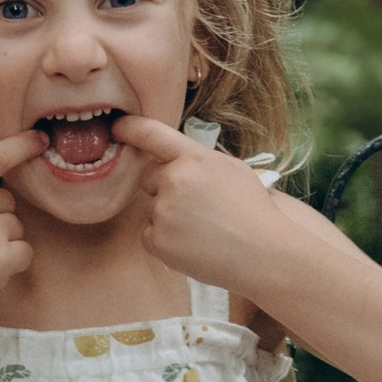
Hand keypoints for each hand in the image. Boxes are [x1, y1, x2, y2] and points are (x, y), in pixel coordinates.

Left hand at [117, 116, 269, 291]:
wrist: (264, 254)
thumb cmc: (253, 212)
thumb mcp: (230, 170)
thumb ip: (198, 160)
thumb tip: (174, 159)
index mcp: (195, 158)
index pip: (152, 134)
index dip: (130, 128)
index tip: (117, 127)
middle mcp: (175, 179)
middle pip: (149, 177)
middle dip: (165, 188)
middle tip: (197, 206)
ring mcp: (163, 211)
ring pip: (151, 209)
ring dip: (168, 217)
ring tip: (203, 229)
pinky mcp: (157, 240)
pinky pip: (150, 235)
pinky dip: (166, 241)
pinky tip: (193, 244)